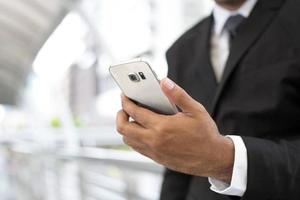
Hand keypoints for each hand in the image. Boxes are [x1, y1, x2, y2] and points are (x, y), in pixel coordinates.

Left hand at [116, 78, 233, 182]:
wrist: (213, 158)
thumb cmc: (205, 134)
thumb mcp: (195, 110)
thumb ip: (178, 94)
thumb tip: (164, 82)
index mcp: (162, 127)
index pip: (135, 112)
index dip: (126, 102)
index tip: (124, 95)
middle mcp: (154, 141)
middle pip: (124, 128)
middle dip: (120, 115)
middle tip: (124, 107)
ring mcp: (154, 151)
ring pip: (128, 140)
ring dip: (126, 128)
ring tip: (132, 118)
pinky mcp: (157, 158)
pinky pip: (137, 148)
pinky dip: (133, 138)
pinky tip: (142, 130)